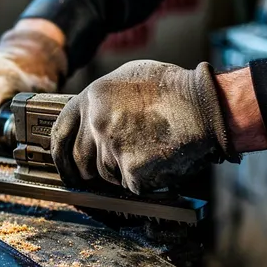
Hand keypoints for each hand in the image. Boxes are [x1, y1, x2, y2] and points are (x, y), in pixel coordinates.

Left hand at [51, 60, 240, 194]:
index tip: (65, 166)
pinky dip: (144, 180)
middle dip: (95, 170)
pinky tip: (159, 160)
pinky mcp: (131, 169)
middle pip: (82, 162)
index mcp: (92, 98)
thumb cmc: (174, 90)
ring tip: (150, 151)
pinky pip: (129, 186)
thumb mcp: (127, 80)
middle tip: (119, 164)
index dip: (60, 155)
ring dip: (125, 173)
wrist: (206, 106)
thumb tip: (87, 123)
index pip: (60, 134)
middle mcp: (96, 123)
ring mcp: (112, 147)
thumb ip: (101, 101)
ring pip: (107, 176)